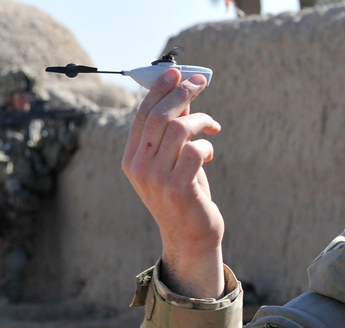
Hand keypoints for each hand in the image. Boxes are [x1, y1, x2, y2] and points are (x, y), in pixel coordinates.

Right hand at [122, 67, 224, 298]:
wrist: (191, 238)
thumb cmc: (185, 196)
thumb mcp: (173, 162)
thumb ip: (174, 132)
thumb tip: (182, 94)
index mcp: (131, 159)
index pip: (142, 115)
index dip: (159, 90)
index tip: (177, 72)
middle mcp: (139, 167)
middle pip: (160, 117)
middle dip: (182, 94)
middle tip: (201, 82)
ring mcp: (157, 179)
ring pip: (179, 129)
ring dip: (201, 120)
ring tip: (212, 127)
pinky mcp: (179, 188)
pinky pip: (195, 150)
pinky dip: (207, 146)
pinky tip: (209, 153)